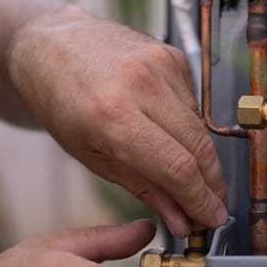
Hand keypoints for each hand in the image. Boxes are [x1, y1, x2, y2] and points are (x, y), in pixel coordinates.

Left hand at [6, 7, 227, 237]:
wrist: (51, 46)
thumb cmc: (62, 103)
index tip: (213, 218)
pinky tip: (174, 135)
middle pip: (199, 148)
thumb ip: (143, 189)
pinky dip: (190, 129)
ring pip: (201, 128)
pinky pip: (194, 105)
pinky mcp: (172, 56)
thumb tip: (181, 219)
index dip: (200, 200)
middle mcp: (140, 85)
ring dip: (203, 160)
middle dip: (212, 185)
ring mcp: (160, 66)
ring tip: (194, 179)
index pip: (177, 168)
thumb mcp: (92, 157)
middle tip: (215, 207)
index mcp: (112, 117)